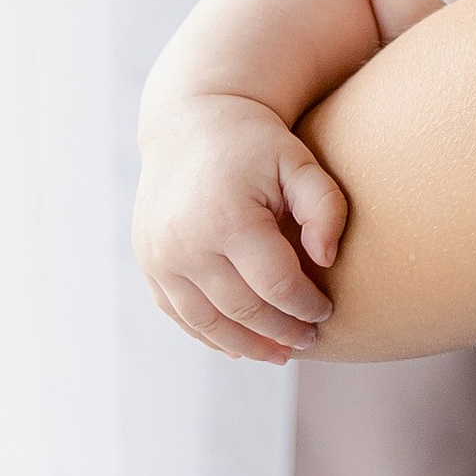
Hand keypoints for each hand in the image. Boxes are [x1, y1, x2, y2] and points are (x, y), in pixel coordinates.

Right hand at [132, 91, 345, 364]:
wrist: (191, 122)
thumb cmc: (256, 144)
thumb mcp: (299, 162)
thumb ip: (325, 207)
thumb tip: (326, 260)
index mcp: (227, 218)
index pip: (276, 286)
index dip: (306, 307)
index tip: (327, 312)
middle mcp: (185, 243)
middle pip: (243, 311)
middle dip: (282, 333)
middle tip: (309, 340)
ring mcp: (160, 257)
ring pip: (208, 324)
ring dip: (247, 346)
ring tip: (280, 354)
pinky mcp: (148, 263)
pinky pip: (180, 315)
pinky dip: (210, 335)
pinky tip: (238, 346)